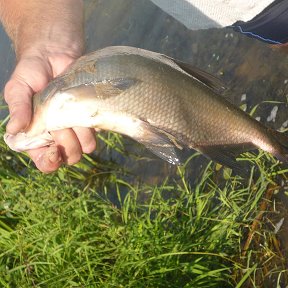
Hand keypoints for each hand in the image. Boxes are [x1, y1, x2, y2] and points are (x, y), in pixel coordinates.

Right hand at [4, 49, 96, 172]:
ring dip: (83, 136)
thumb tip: (15, 130)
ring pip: (85, 146)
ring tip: (75, 116)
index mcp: (38, 135)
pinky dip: (93, 124)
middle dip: (67, 146)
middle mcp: (58, 134)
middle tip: (62, 125)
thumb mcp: (18, 88)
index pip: (45, 161)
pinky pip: (97, 130)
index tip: (53, 151)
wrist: (55, 52)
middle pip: (69, 156)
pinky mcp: (90, 116)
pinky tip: (85, 110)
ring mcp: (76, 127)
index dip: (50, 162)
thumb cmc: (32, 71)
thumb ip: (18, 108)